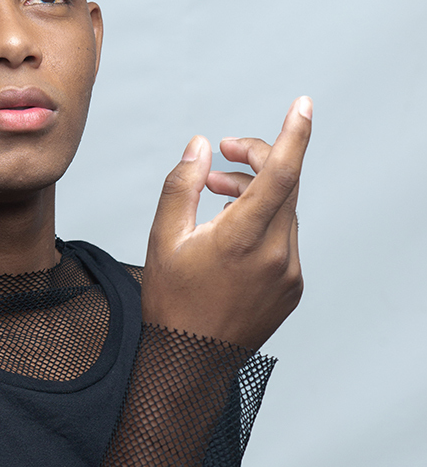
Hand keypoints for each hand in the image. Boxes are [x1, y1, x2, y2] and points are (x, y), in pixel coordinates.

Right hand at [141, 97, 311, 348]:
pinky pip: (285, 238)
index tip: (302, 105)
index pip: (282, 174)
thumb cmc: (171, 303)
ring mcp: (289, 273)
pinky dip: (264, 222)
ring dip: (256, 193)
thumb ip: (183, 185)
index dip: (294, 135)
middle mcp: (276, 255)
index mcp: (243, 239)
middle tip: (224, 153)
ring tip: (216, 193)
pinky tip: (232, 231)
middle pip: (284, 185)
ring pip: (284, 211)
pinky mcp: (292, 287)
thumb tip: (199, 147)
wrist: (189, 361)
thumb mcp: (163, 238)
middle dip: (258, 159)